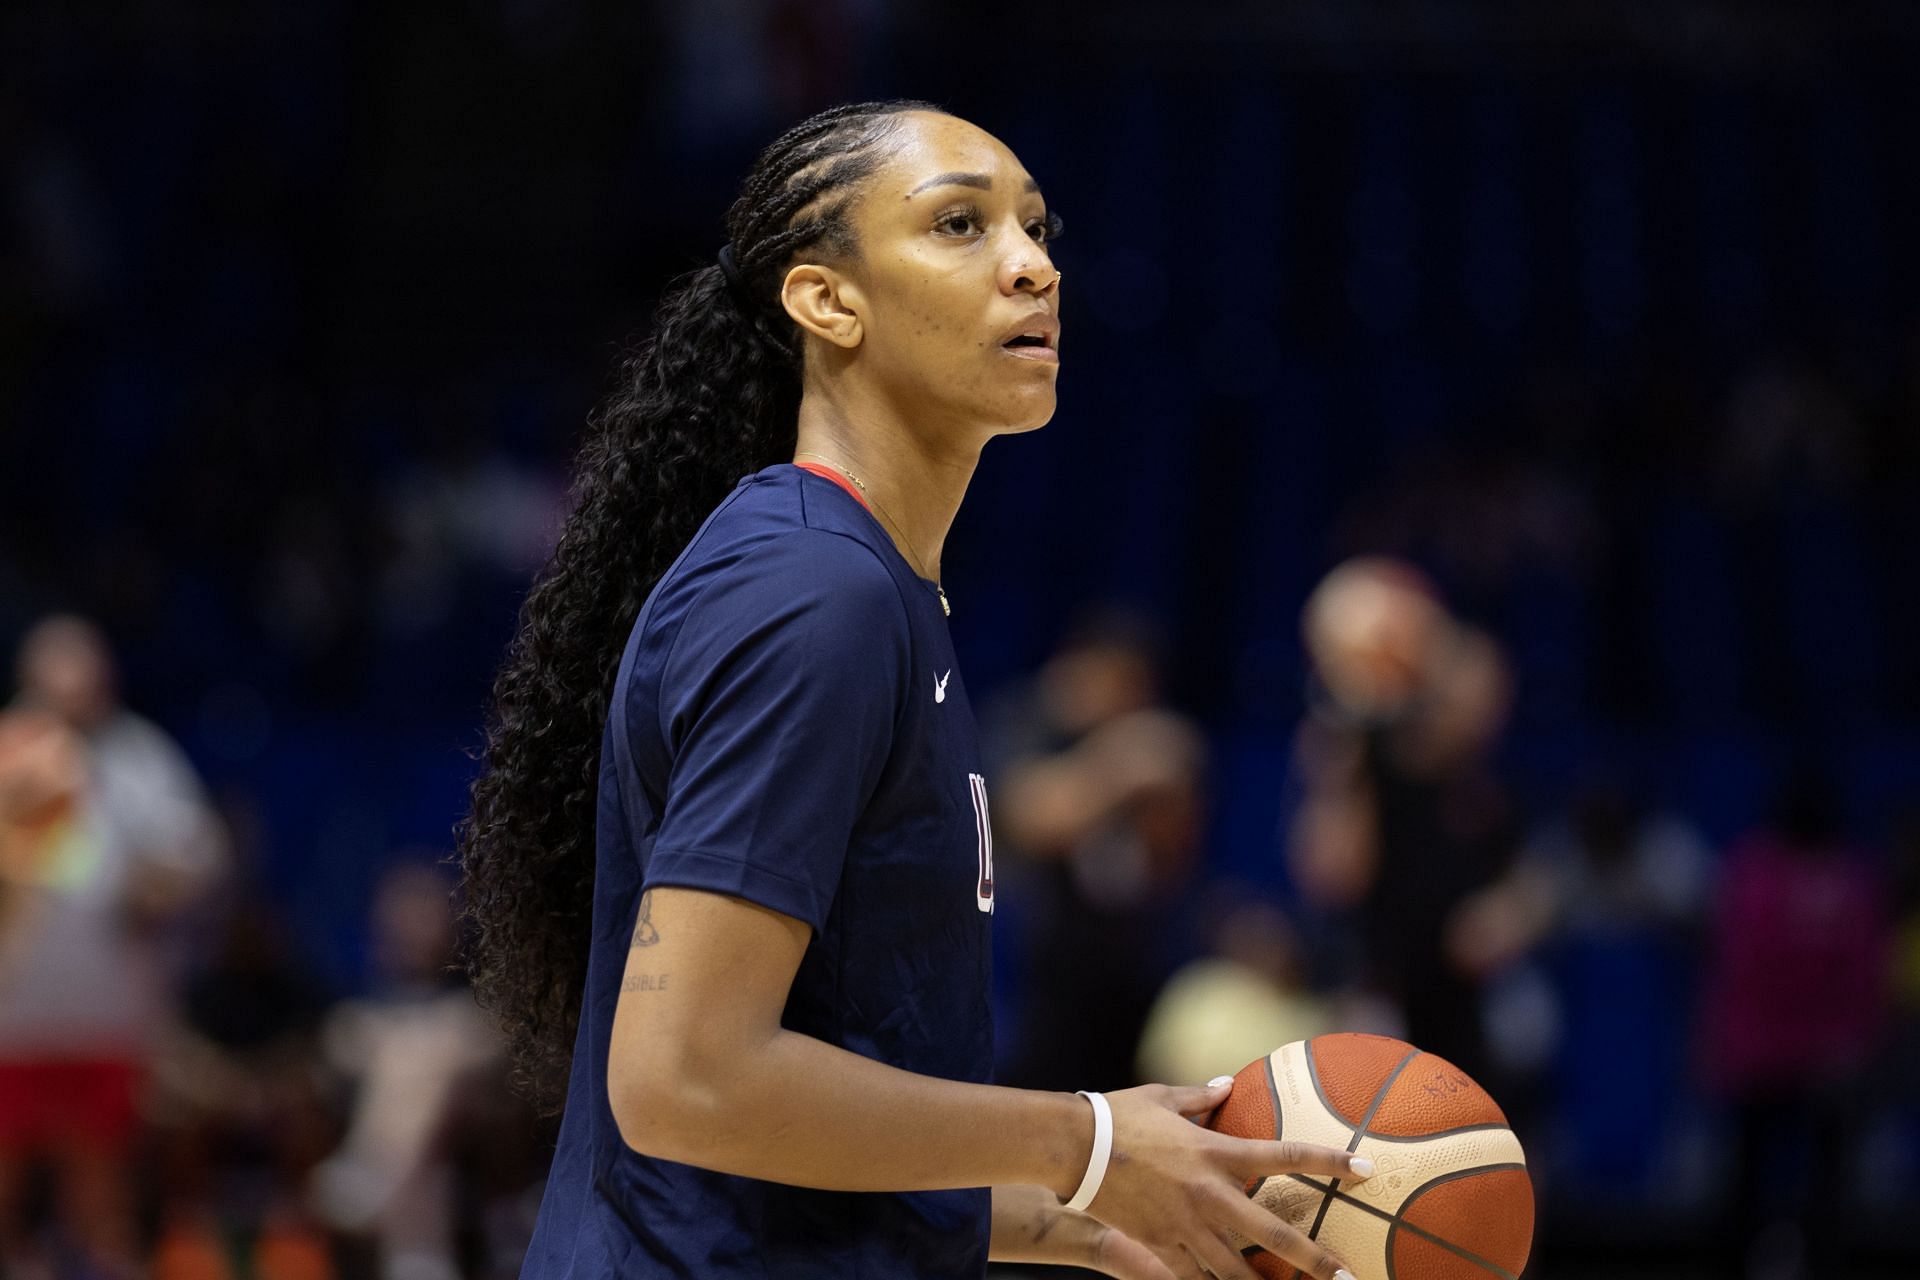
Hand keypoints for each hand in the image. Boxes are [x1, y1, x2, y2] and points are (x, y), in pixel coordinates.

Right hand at [1080, 1078, 1365, 1279]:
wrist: (1074, 1147)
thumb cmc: (1118, 1115)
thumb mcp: (1163, 1097)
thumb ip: (1200, 1096)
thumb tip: (1224, 1084)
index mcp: (1216, 1151)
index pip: (1286, 1155)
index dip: (1330, 1161)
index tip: (1365, 1170)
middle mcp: (1209, 1193)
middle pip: (1273, 1233)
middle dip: (1313, 1258)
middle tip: (1344, 1275)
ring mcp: (1185, 1224)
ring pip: (1236, 1270)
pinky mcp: (1160, 1245)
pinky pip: (1193, 1276)